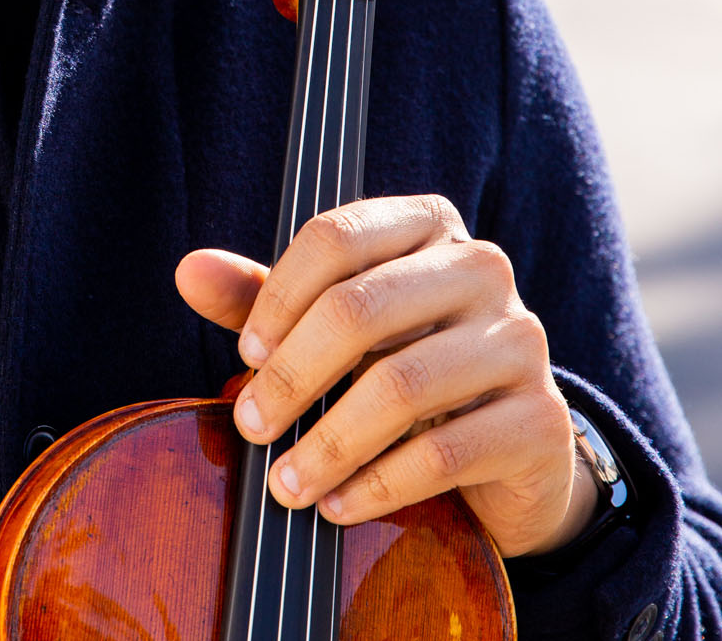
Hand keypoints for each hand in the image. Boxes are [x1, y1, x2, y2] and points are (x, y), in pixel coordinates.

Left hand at [174, 194, 596, 558]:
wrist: (507, 448)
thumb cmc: (400, 362)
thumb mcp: (329, 323)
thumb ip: (260, 295)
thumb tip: (187, 269)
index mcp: (426, 224)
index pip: (336, 235)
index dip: (278, 295)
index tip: (244, 352)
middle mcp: (480, 267)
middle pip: (360, 308)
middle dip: (291, 375)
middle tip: (250, 425)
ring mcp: (519, 341)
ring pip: (400, 385)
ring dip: (328, 441)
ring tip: (285, 482)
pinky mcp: (539, 421)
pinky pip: (443, 452)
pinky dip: (377, 484)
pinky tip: (338, 504)